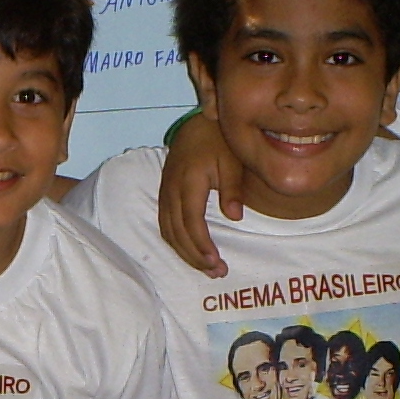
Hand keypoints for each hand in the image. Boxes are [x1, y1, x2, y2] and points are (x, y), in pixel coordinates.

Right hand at [157, 114, 243, 278]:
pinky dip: (177, 242)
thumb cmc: (218, 142)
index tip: (216, 262)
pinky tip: (192, 252)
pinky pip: (165, 224)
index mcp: (188, 181)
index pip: (191, 221)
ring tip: (207, 268)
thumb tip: (235, 217)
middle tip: (217, 272)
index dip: (201, 245)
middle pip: (177, 232)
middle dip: (195, 256)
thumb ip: (232, 189)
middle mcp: (171, 189)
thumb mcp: (232, 162)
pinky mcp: (164, 195)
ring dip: (185, 253)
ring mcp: (164, 193)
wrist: (196, 125)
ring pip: (168, 231)